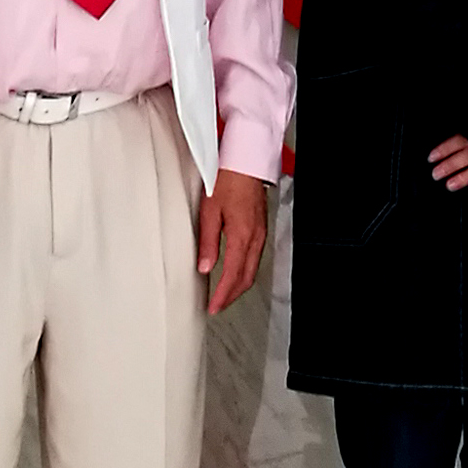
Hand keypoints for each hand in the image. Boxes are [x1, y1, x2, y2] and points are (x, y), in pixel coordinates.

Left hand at [196, 169, 268, 313]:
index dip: (223, 295)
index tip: (213, 307)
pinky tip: (235, 272)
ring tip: (224, 294)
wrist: (246, 161)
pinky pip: (255, 258)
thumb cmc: (228, 179)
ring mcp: (261, 233)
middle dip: (232, 296)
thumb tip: (206, 267)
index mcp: (242, 235)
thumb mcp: (210, 211)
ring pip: (253, 270)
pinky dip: (245, 271)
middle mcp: (255, 238)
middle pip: (247, 278)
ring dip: (239, 285)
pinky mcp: (261, 228)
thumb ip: (208, 242)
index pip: (233, 275)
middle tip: (217, 306)